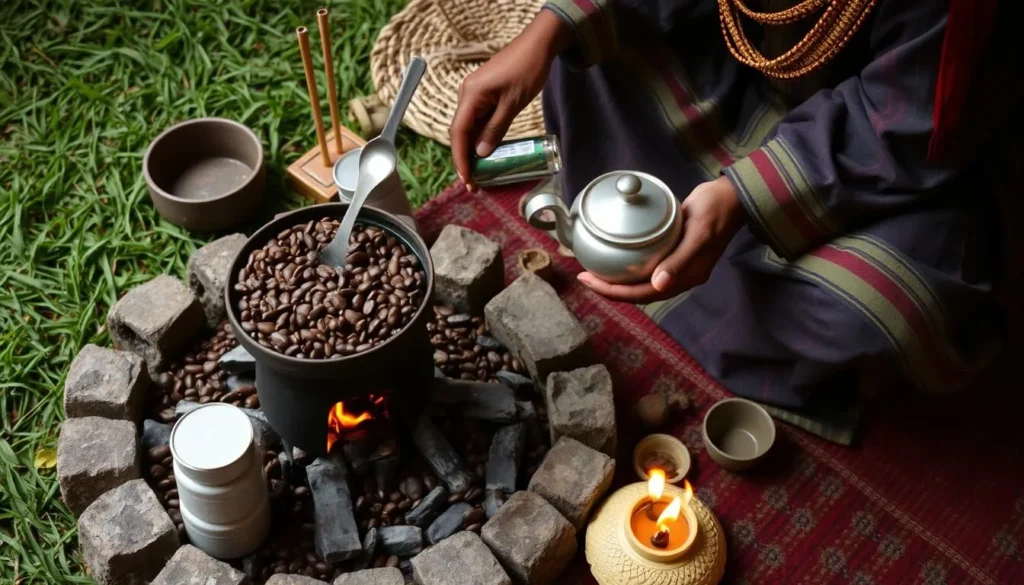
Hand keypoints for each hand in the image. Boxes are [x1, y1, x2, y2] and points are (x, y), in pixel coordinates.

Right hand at [450, 10, 571, 190]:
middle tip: (474, 183)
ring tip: (479, 173)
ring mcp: (475, 93)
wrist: (538, 44)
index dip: (460, 158)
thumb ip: (495, 129)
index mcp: (471, 95)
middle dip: (465, 159)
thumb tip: (481, 153)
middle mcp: (468, 94)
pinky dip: (480, 137)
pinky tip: (486, 152)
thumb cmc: (527, 70)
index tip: (466, 178)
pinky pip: (478, 119)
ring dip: (472, 150)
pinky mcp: (484, 94)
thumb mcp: (513, 104)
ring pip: (469, 127)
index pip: (458, 133)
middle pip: (460, 132)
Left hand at [577, 176, 745, 302]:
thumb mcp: (698, 234)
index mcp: (686, 278)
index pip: (644, 294)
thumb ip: (679, 261)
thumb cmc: (715, 212)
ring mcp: (676, 265)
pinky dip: (628, 266)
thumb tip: (658, 285)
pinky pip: (646, 266)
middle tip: (583, 277)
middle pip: (639, 292)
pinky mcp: (673, 252)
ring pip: (641, 281)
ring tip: (593, 272)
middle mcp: (679, 276)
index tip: (589, 281)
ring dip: (617, 280)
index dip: (614, 292)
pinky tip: (614, 257)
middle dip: (610, 289)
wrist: (730, 196)